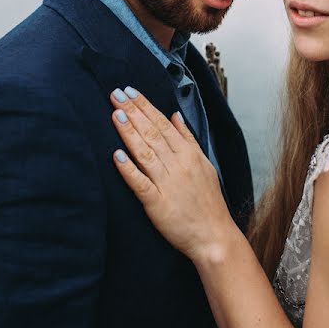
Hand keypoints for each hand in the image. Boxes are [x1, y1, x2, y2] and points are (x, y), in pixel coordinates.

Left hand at [109, 87, 237, 262]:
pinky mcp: (157, 203)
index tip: (130, 91)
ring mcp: (167, 183)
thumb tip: (176, 116)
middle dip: (133, 112)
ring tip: (115, 114)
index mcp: (189, 154)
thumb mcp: (204, 164)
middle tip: (116, 94)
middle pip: (152, 133)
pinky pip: (140, 183)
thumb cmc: (208, 202)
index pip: (163, 124)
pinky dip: (128, 169)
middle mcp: (178, 165)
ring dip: (129, 132)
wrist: (214, 236)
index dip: (145, 106)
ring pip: (144, 152)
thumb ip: (188, 139)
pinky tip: (116, 155)